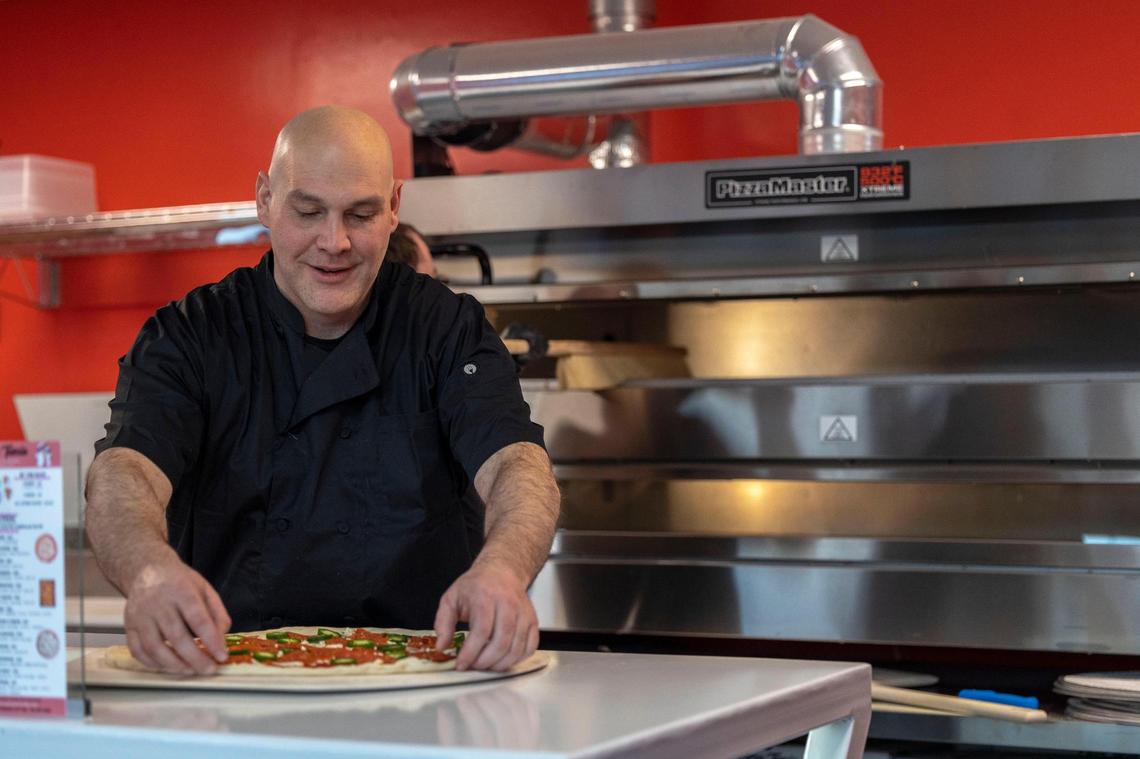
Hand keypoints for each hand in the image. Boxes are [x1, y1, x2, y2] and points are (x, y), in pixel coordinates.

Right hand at [122, 551, 230, 674]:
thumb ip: (217, 613)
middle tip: (209, 669)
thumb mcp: (204, 589)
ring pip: (154, 647)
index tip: (221, 656)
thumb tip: (221, 639)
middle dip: (195, 658)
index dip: (211, 640)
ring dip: (174, 665)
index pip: (198, 619)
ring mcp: (140, 616)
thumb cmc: (179, 581)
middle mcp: (158, 604)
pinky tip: (169, 666)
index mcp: (181, 591)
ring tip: (191, 671)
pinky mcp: (129, 626)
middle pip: (176, 637)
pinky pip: (138, 651)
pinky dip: (153, 663)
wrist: (147, 570)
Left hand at [433, 562, 537, 671]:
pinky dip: (517, 659)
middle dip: (485, 661)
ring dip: (500, 664)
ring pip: (516, 648)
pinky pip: (530, 647)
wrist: (501, 571)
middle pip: (501, 642)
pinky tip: (503, 660)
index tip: (461, 664)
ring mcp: (523, 614)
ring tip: (486, 666)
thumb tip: (442, 646)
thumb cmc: (476, 586)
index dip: (471, 653)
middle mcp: (508, 605)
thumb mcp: (451, 598)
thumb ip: (443, 622)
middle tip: (473, 667)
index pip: (481, 632)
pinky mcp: (533, 621)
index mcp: (486, 598)